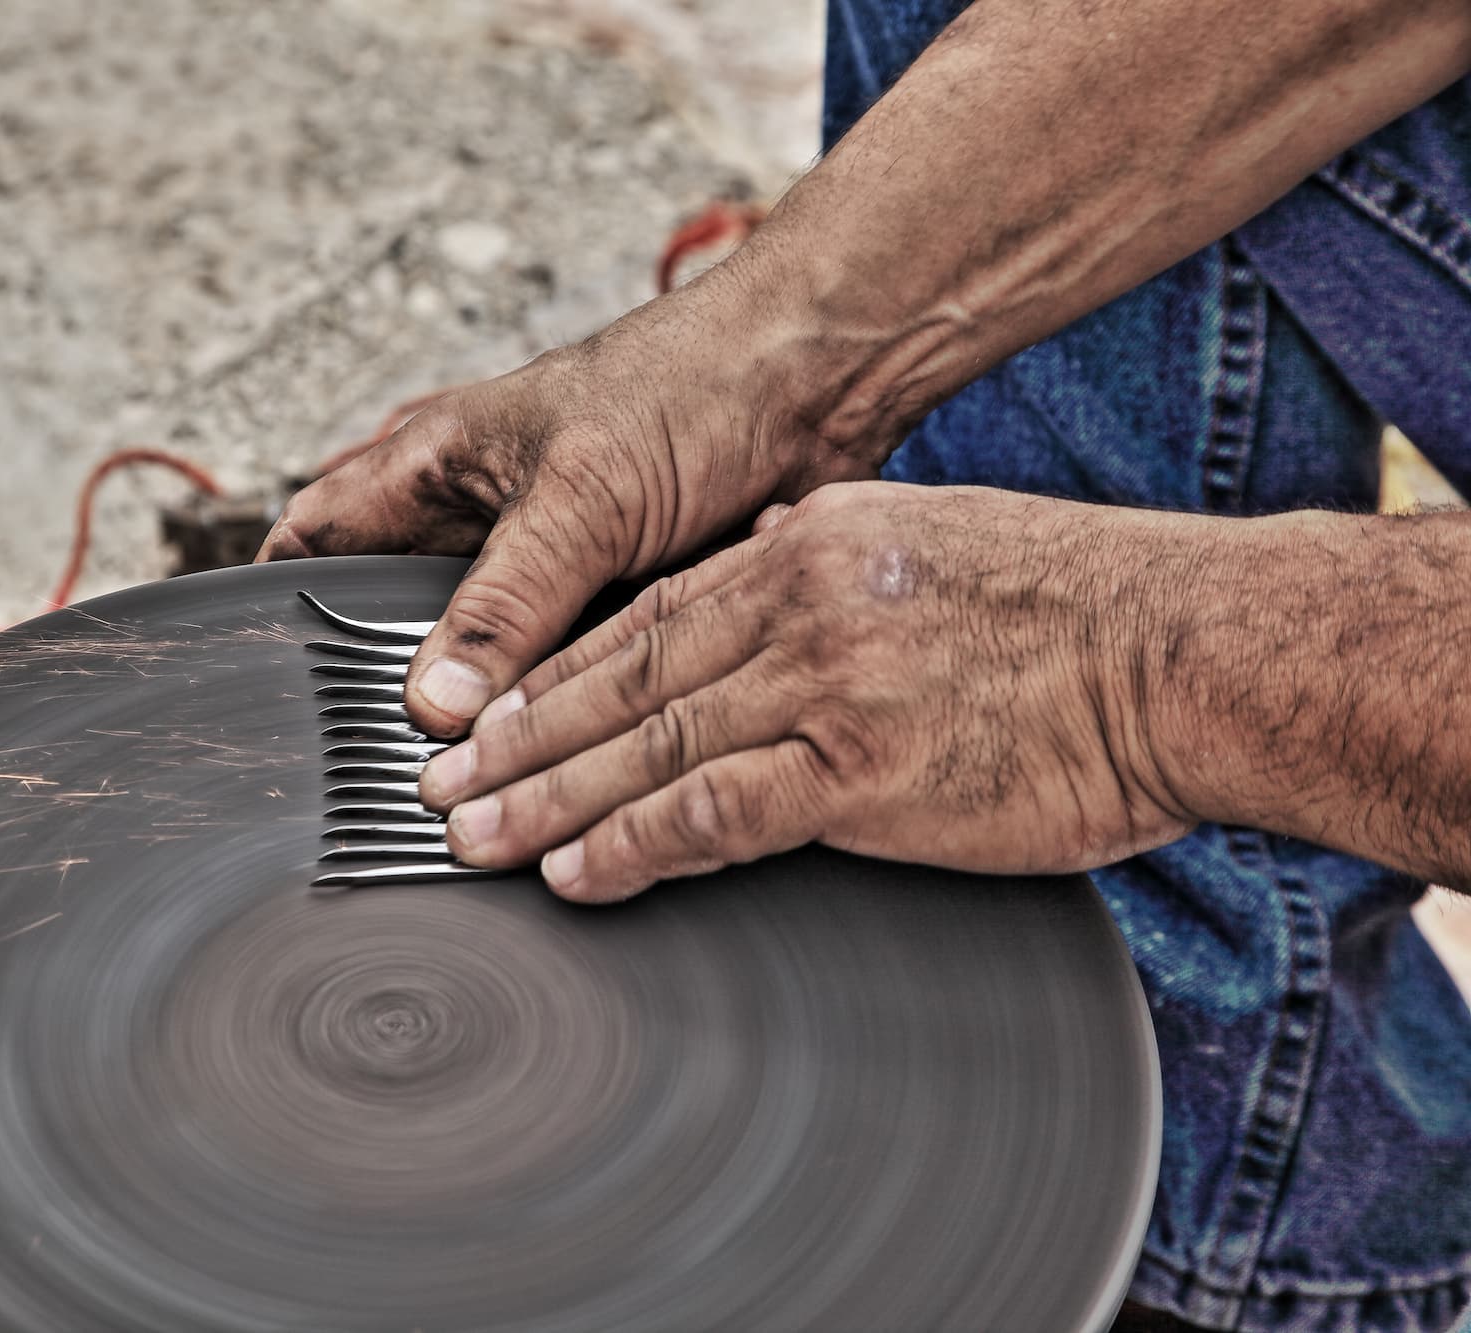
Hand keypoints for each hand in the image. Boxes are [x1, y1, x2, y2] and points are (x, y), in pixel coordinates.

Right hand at [256, 254, 892, 736]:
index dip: (281, 606)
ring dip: (479, 717)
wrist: (823, 383)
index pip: (317, 538)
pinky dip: (555, 715)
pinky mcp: (612, 605)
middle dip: (384, 687)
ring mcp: (546, 568)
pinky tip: (553, 767)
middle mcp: (480, 520)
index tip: (268, 691)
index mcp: (436, 463)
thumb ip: (503, 602)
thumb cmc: (694, 387)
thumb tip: (433, 705)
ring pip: (481, 663)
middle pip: (393, 619)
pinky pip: (562, 676)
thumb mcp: (581, 495)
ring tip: (462, 793)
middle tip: (379, 771)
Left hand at [416, 482, 1197, 901]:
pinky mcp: (861, 770)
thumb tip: (758, 563)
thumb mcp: (931, 534)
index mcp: (807, 548)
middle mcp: (796, 605)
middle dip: (515, 740)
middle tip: (437, 787)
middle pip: (619, 682)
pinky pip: (715, 812)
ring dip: (545, 800)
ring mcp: (823, 685)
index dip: (552, 674)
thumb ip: (829, 556)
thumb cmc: (1075, 601)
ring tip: (473, 839)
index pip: (645, 619)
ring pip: (644, 746)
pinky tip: (577, 871)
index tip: (488, 715)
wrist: (1181, 649)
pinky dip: (633, 843)